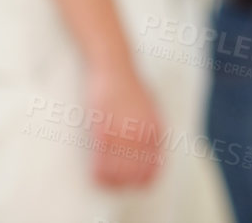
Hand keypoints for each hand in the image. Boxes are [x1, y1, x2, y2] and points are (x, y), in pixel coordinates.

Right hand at [84, 63, 164, 187]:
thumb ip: (153, 126)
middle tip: (118, 184)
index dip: (146, 178)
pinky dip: (100, 172)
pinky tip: (96, 175)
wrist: (115, 66)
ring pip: (119, 169)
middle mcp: (142, 132)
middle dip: (128, 181)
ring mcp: (123, 131)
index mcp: (155, 127)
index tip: (137, 183)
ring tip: (106, 182)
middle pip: (137, 171)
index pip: (155, 164)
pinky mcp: (104, 128)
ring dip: (113, 180)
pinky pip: (102, 159)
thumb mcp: (152, 105)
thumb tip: (154, 146)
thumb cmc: (131, 85)